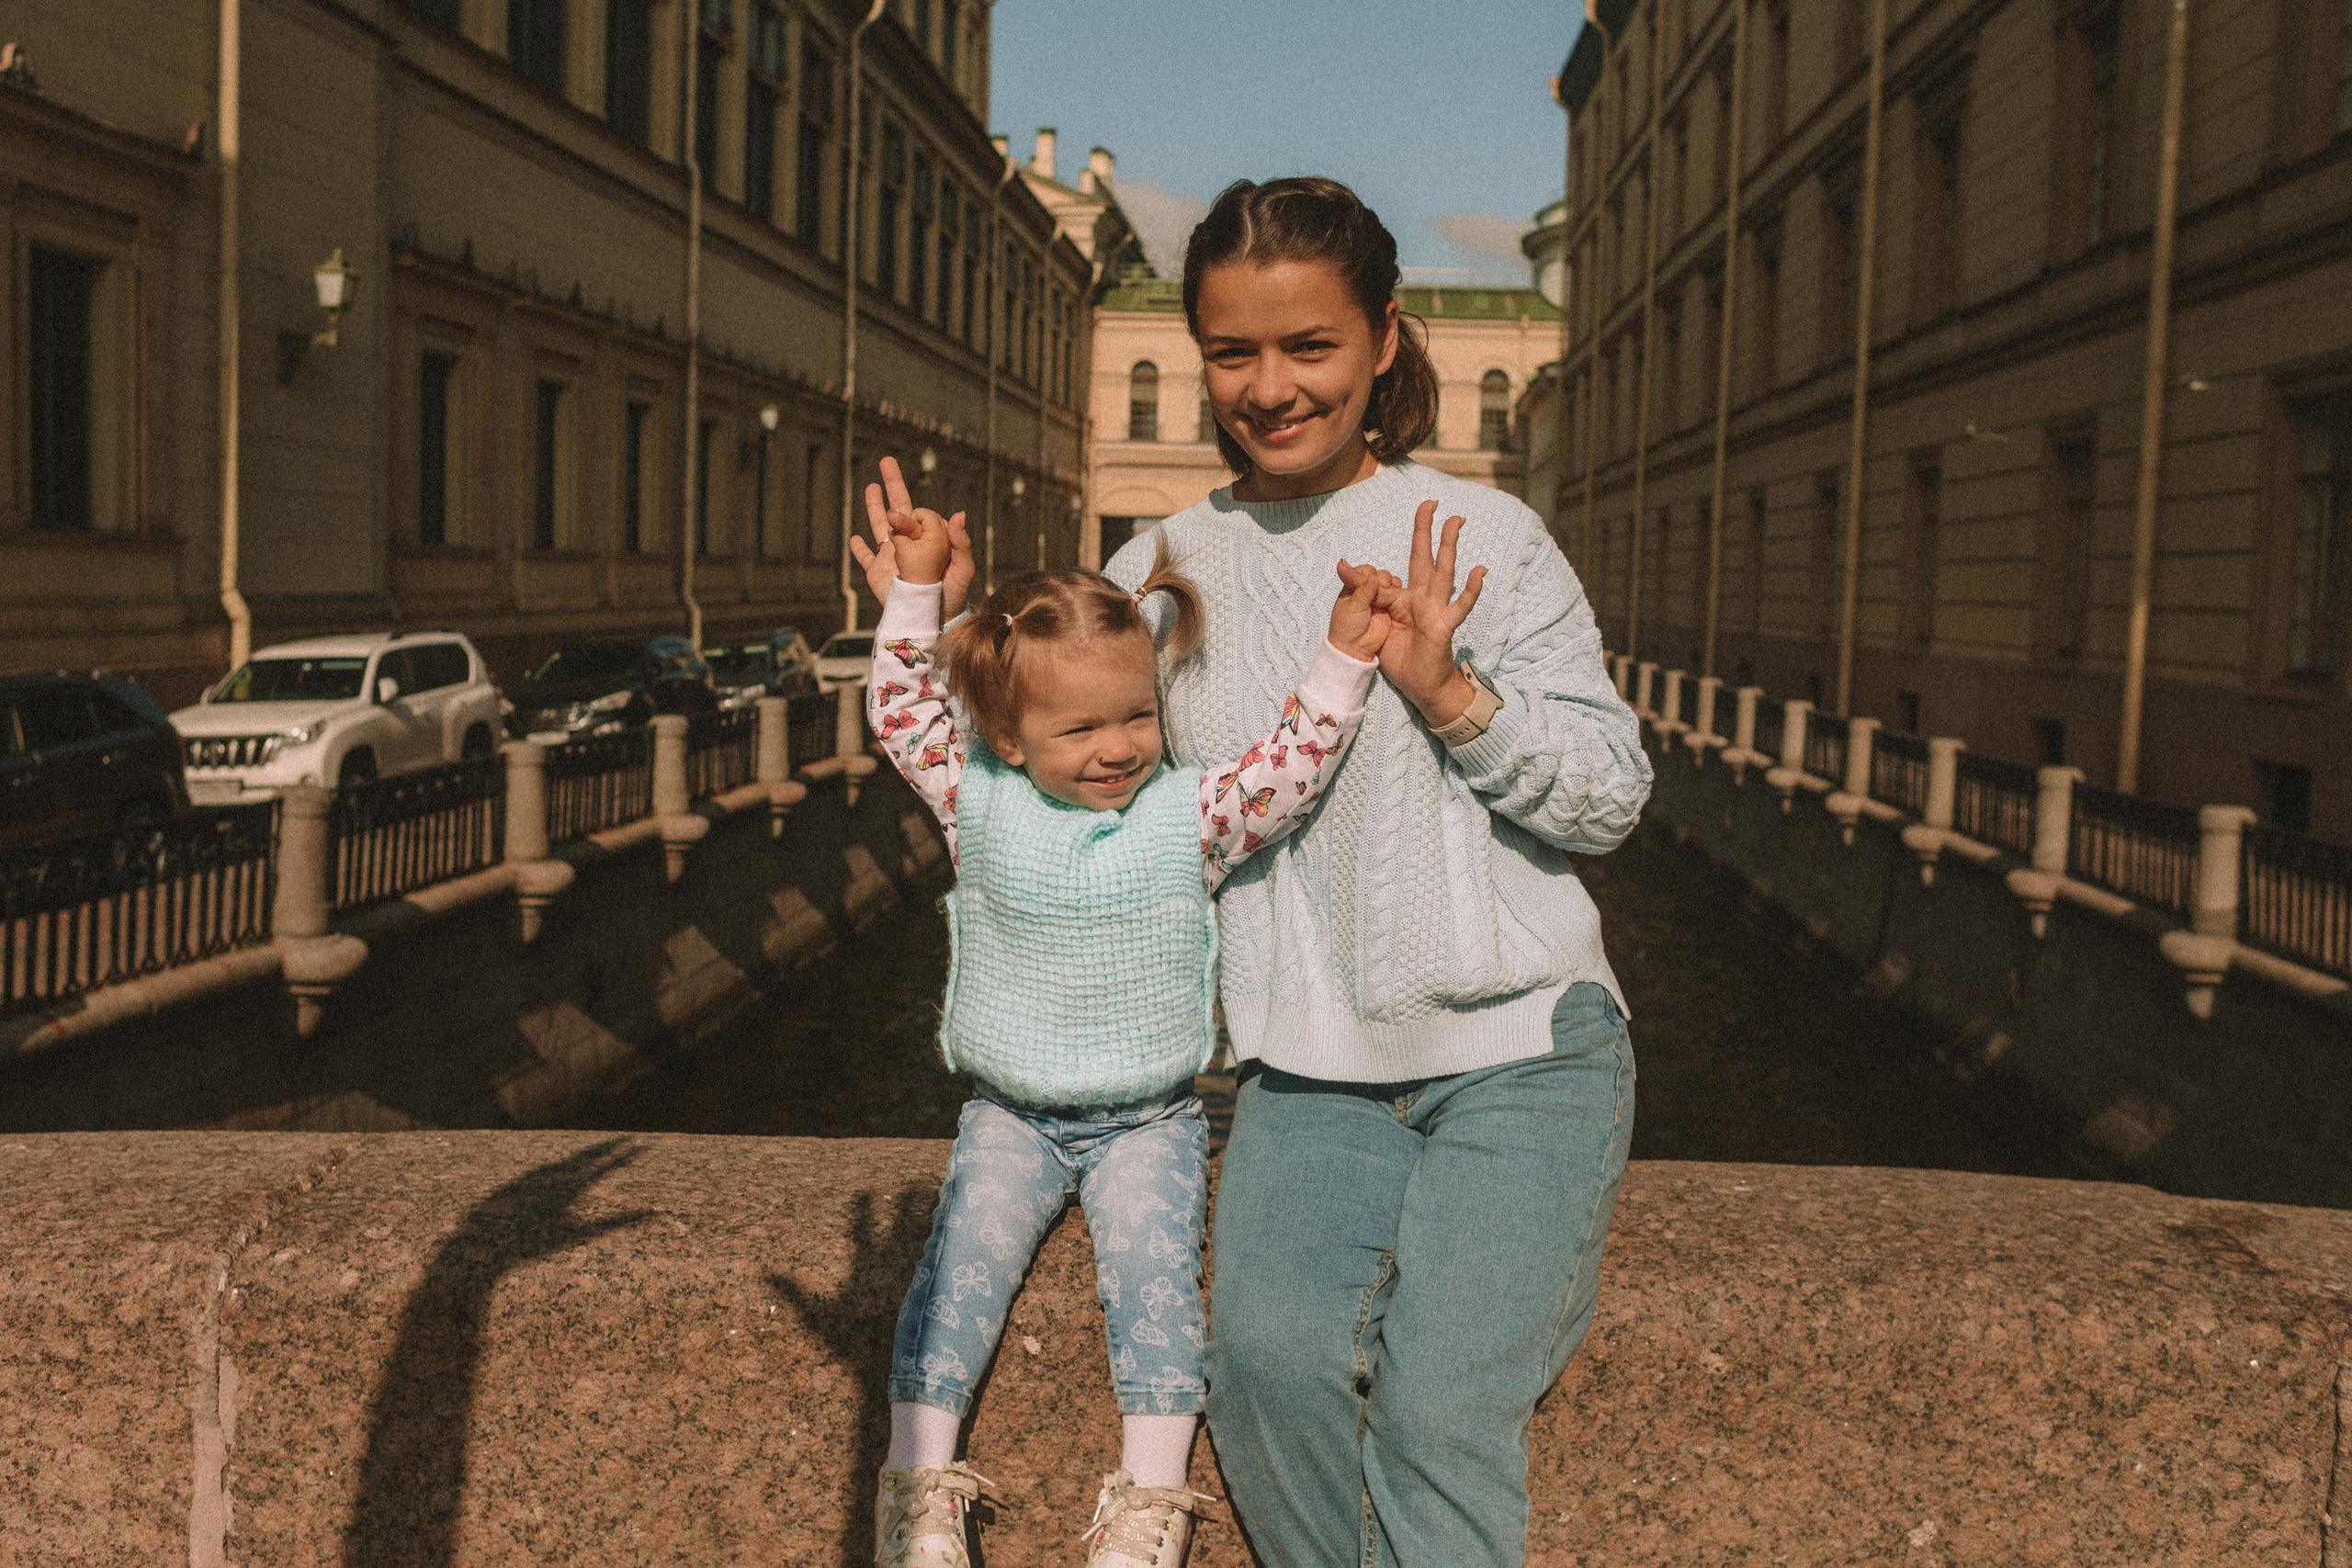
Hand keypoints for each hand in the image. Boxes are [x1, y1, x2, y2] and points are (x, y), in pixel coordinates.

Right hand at [849, 456, 973, 609]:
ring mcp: (891, 557)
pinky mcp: (877, 573)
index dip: (916, 516)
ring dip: (875, 507)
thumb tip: (959, 514)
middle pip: (898, 509)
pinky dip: (858, 549)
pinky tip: (855, 539)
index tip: (913, 525)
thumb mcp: (963, 570)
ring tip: (871, 486)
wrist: (933, 621)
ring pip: (879, 527)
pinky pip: (865, 558)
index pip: (919, 517)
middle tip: (887, 461)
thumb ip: (961, 543)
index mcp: (929, 540)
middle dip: (893, 485)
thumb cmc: (952, 596)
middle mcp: (908, 544)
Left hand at [1327, 560, 1400, 661]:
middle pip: (1378, 575)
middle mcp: (1366, 591)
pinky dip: (1398, 591)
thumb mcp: (1353, 607)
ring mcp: (1379, 599)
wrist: (1356, 649)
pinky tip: (1397, 594)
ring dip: (1390, 583)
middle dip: (1381, 578)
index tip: (1371, 578)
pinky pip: (1397, 594)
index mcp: (1353, 587)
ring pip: (1389, 583)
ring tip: (1388, 591)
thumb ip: (1364, 590)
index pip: (1363, 571)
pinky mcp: (1390, 608)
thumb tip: (1372, 576)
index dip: (1369, 572)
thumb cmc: (1347, 628)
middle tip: (1380, 587)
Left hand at [1378, 501, 1487, 725]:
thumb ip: (1366, 595)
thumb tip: (1349, 568)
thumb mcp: (1376, 621)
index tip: (1400, 528)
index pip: (1401, 566)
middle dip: (1428, 530)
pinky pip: (1459, 607)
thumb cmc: (1401, 655)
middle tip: (1433, 502)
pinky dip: (1470, 590)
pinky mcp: (1443, 627)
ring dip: (1450, 547)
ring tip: (1457, 521)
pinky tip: (1480, 571)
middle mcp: (1424, 598)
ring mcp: (1436, 610)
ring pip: (1444, 573)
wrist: (1418, 685)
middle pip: (1426, 557)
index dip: (1390, 558)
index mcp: (1407, 597)